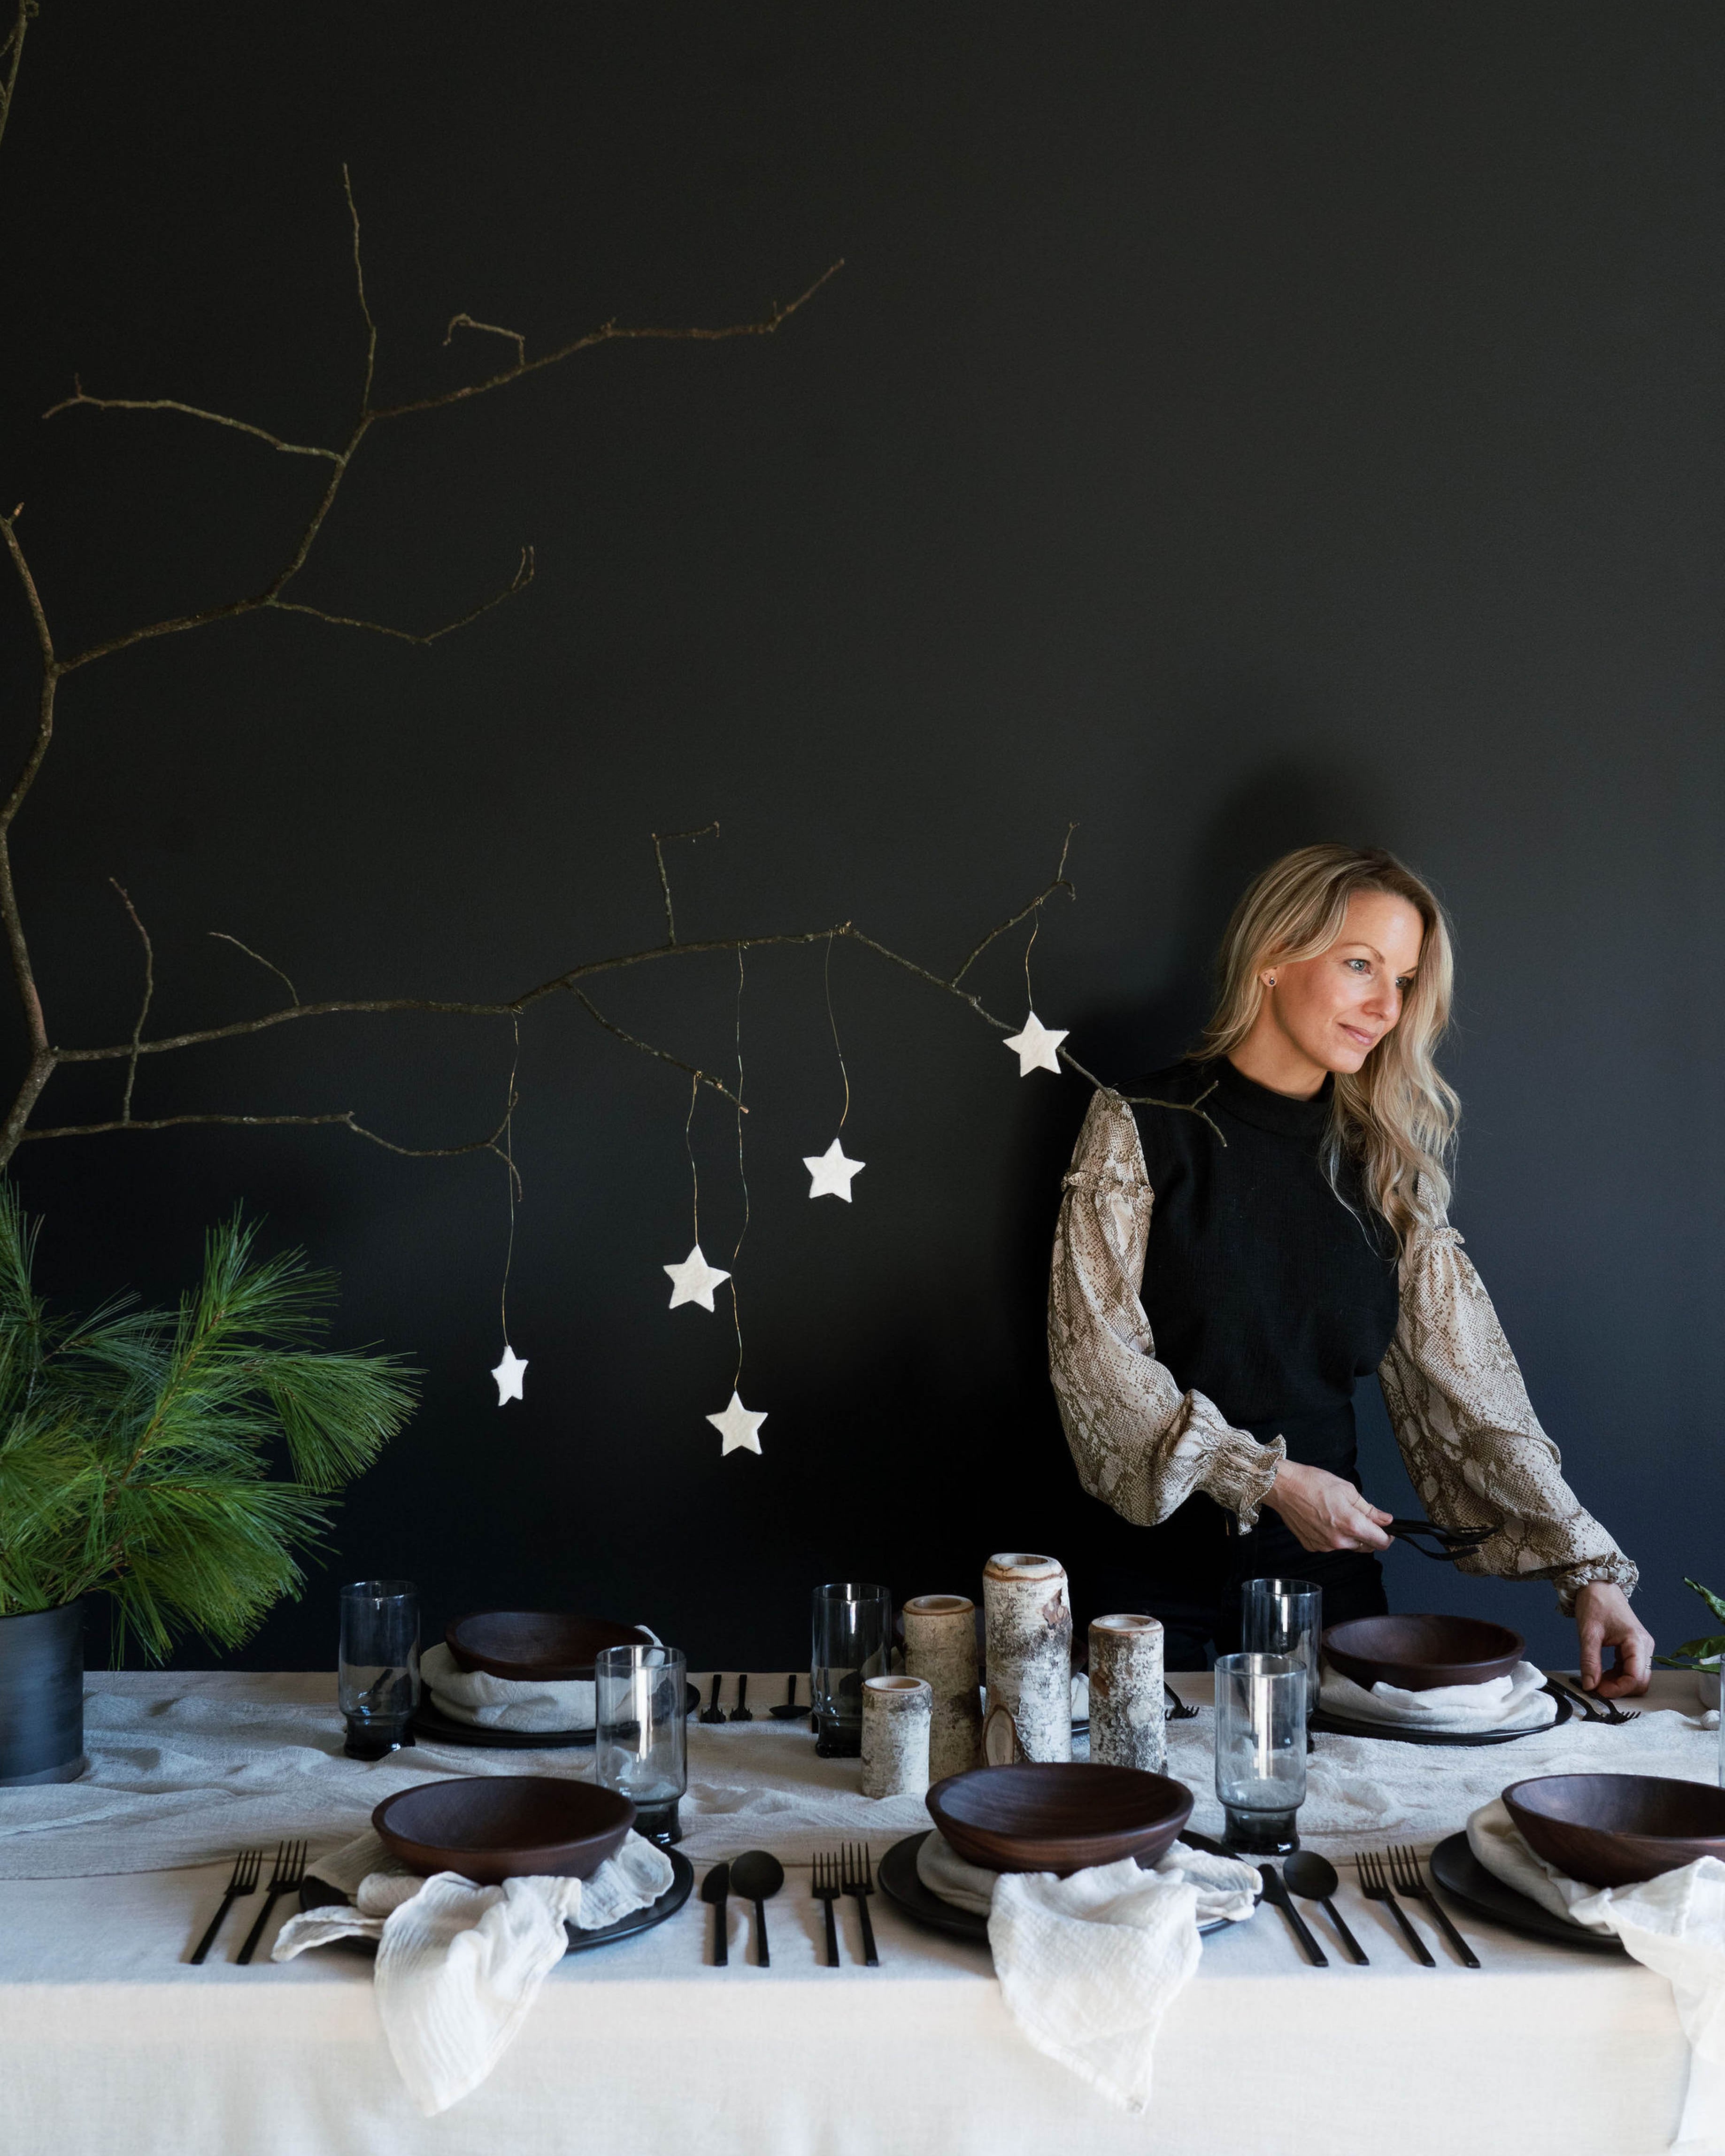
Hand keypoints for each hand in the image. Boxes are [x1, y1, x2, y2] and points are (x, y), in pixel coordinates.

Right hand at [1261, 1460, 1392, 1552]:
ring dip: (1349, 1535)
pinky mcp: (1312, 1546)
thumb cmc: (1312, 1483)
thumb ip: (1369, 1509)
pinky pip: (1330, 1545)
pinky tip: (1324, 1520)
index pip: (1381, 1542)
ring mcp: (1324, 1545)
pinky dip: (1332, 1536)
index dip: (1387, 1536)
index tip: (1386, 1530)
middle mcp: (1339, 1540)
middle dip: (1367, 1534)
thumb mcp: (1347, 1490)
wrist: (1283, 1486)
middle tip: (1359, 1516)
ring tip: (1336, 1514)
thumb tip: (1385, 1520)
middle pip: (1365, 1546)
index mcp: (1351, 1525)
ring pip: (1348, 1546)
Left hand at [1574, 1582, 1652, 1697]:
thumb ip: (1589, 1661)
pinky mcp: (1635, 1648)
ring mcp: (1642, 1648)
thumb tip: (1590, 1685)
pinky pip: (1631, 1669)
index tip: (1598, 1690)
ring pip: (1637, 1678)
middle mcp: (1645, 1646)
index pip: (1636, 1678)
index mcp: (1637, 1642)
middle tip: (1596, 1686)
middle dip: (1619, 1688)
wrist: (1598, 1585)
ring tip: (1596, 1678)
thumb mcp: (1588, 1633)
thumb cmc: (1595, 1603)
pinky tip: (1602, 1672)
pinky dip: (1618, 1675)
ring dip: (1618, 1683)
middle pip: (1640, 1681)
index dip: (1618, 1689)